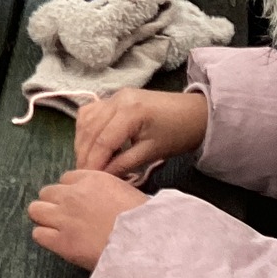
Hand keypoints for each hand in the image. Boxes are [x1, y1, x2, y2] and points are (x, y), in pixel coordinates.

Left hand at [28, 169, 149, 270]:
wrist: (143, 245)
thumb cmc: (144, 220)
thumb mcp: (127, 191)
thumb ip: (106, 190)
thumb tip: (100, 197)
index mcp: (91, 179)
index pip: (66, 178)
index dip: (70, 191)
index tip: (77, 202)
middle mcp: (73, 195)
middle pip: (47, 192)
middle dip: (54, 203)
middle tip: (65, 216)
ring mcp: (64, 218)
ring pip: (35, 210)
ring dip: (44, 217)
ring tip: (56, 228)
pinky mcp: (60, 242)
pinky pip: (38, 234)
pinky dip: (45, 237)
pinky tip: (58, 242)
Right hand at [75, 87, 207, 177]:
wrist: (194, 113)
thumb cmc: (177, 134)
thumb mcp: (151, 152)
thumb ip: (124, 164)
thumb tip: (101, 177)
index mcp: (130, 111)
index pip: (103, 141)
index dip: (93, 163)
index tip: (87, 182)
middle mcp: (118, 99)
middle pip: (90, 130)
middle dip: (84, 155)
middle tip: (82, 177)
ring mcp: (115, 96)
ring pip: (86, 120)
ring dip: (82, 142)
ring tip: (85, 163)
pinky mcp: (114, 98)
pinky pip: (91, 112)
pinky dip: (86, 130)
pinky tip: (89, 145)